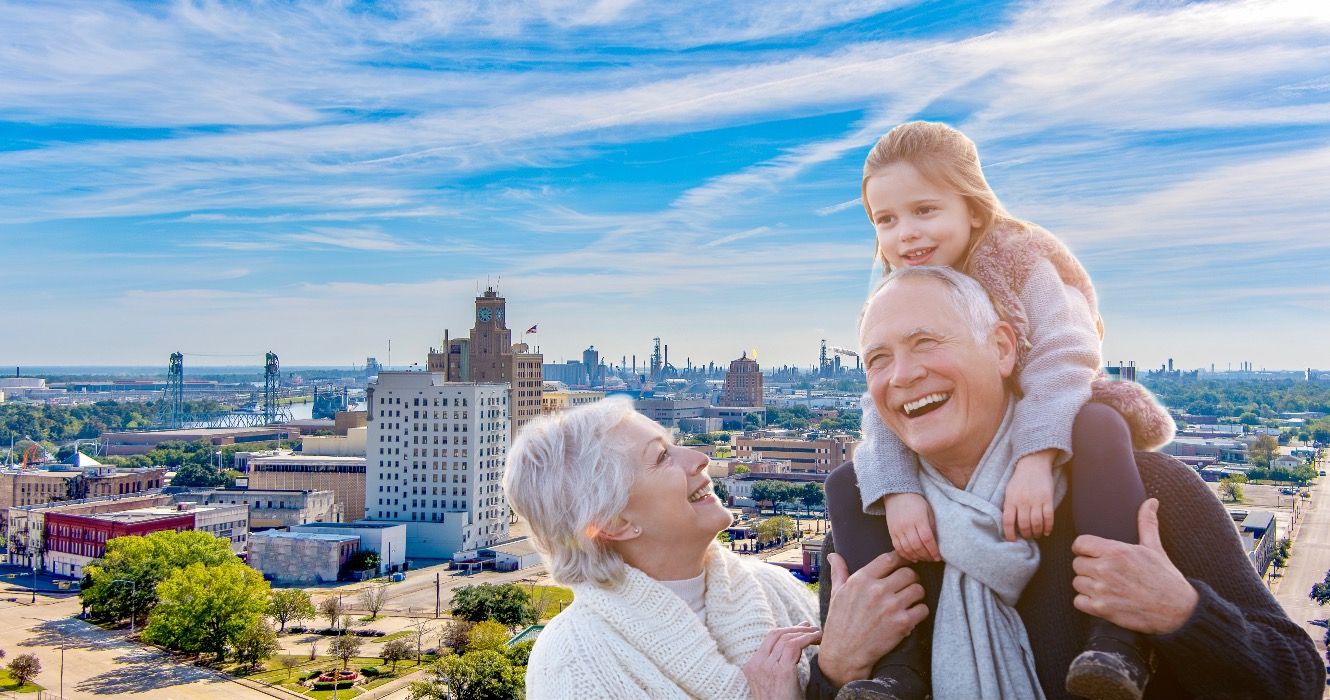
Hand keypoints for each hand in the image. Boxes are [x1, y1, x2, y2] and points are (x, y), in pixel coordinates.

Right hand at [741, 623, 821, 699]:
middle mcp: (757, 664)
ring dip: (805, 633)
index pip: (769, 639)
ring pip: (786, 638)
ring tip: (818, 635)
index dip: (786, 630)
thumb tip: (795, 646)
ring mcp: (767, 667)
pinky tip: (817, 640)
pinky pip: (794, 645)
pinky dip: (807, 638)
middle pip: (776, 634)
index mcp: (752, 666)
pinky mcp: (782, 671)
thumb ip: (779, 664)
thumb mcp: (775, 682)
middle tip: (810, 628)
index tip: (801, 629)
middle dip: (795, 628)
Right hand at [818, 551, 928, 687]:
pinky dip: (920, 612)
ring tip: (910, 601)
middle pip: (909, 573)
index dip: (901, 559)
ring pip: (918, 590)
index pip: (890, 558)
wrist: (844, 655)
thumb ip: (839, 571)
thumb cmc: (839, 623)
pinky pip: (923, 609)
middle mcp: (877, 590)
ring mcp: (891, 607)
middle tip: (907, 586)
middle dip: (911, 578)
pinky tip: (911, 616)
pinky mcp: (902, 624)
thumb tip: (833, 555)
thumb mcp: (836, 593)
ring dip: (917, 595)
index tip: (904, 563)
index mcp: (862, 579)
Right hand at [884, 493, 940, 561]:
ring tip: (924, 559)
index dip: (933, 550)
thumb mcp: (928, 511)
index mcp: (919, 519)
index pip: (927, 539)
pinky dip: (905, 555)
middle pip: (917, 546)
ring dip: (917, 557)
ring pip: (907, 549)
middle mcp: (907, 525)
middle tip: (932, 559)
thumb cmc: (916, 502)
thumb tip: (935, 543)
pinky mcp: (891, 532)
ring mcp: (898, 529)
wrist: (898, 495)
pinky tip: (913, 558)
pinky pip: (897, 547)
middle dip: (926, 556)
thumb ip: (932, 526)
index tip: (938, 557)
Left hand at [1004, 450, 1055, 540]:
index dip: (1009, 533)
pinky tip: (1046, 532)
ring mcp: (1036, 500)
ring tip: (1036, 534)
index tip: (1012, 540)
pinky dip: (1048, 527)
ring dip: (1037, 532)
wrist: (1033, 464)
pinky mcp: (1048, 499)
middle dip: (1026, 534)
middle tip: (1027, 536)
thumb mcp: (1009, 491)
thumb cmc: (1019, 480)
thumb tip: (1009, 525)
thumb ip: (1009, 506)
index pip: (1008, 521)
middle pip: (1024, 524)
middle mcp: (1023, 501)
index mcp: (1011, 500)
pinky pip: (1049, 517)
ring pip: (1037, 523)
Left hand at [1071, 498, 1198, 633]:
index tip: (1094, 554)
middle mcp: (1105, 569)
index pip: (1080, 543)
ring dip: (1088, 585)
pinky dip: (1087, 602)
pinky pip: (1078, 601)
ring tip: (1106, 586)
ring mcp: (1102, 590)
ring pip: (1077, 583)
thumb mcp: (1155, 548)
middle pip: (1077, 564)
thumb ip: (1146, 523)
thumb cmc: (1165, 578)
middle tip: (1105, 573)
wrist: (1178, 611)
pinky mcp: (1101, 609)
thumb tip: (1151, 501)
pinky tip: (1103, 600)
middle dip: (1089, 567)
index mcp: (1116, 551)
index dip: (1085, 549)